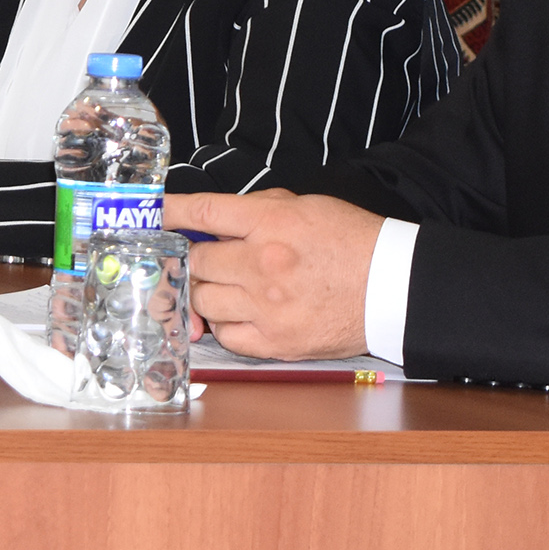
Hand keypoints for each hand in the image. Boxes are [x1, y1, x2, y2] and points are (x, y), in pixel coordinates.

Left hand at [171, 189, 383, 360]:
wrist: (396, 288)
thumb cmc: (352, 242)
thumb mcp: (304, 207)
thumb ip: (254, 211)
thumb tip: (211, 221)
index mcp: (270, 224)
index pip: (202, 213)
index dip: (169, 212)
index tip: (152, 214)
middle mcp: (262, 265)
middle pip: (195, 261)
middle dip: (194, 258)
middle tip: (205, 261)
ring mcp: (268, 307)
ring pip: (203, 300)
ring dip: (206, 292)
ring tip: (226, 288)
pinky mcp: (278, 342)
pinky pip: (226, 336)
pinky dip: (224, 325)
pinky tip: (238, 314)